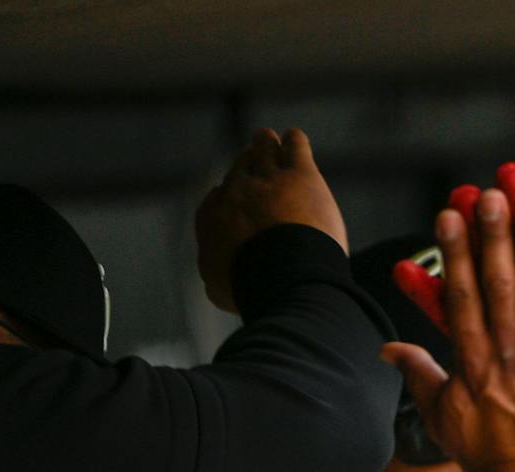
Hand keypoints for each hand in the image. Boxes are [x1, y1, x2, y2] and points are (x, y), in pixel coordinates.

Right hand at [194, 128, 347, 312]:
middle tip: (251, 155)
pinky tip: (295, 138)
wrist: (280, 275)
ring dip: (265, 144)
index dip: (230, 196)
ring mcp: (268, 179)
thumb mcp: (222, 290)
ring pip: (263, 152)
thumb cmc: (251, 288)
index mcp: (213, 217)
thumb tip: (217, 283)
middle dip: (245, 163)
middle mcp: (236, 191)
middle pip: (240, 169)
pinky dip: (294, 142)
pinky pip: (294, 149)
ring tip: (268, 138)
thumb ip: (218, 279)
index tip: (237, 199)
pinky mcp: (301, 176)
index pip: (219, 198)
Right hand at [383, 191, 514, 471]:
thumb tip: (388, 350)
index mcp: (476, 361)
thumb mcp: (443, 419)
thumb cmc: (492, 458)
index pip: (462, 297)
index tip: (451, 216)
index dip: (456, 254)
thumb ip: (419, 377)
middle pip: (498, 285)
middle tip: (493, 195)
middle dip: (494, 237)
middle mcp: (511, 353)